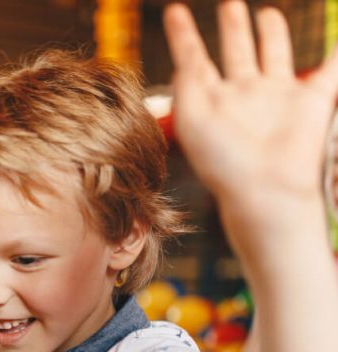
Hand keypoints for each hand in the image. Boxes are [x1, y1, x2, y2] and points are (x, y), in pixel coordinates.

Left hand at [164, 2, 337, 235]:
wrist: (266, 189)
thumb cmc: (223, 162)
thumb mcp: (192, 120)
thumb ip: (186, 85)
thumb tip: (185, 60)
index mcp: (212, 99)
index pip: (194, 58)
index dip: (183, 35)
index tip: (173, 11)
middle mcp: (244, 94)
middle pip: (238, 51)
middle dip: (234, 28)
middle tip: (230, 5)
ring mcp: (279, 96)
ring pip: (276, 53)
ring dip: (273, 33)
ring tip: (267, 12)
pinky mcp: (313, 101)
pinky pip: (331, 69)